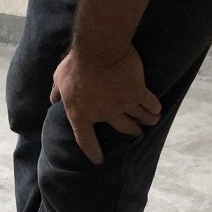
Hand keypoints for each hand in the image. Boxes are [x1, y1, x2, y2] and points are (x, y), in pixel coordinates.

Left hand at [50, 45, 161, 164]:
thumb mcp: (59, 79)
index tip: (99, 160)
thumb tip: (53, 100)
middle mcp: (103, 114)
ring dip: (146, 120)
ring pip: (138, 116)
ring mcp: (122, 104)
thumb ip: (56, 92)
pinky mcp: (138, 92)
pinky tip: (158, 110)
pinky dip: (154, 107)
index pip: (85, 140)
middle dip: (130, 131)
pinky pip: (149, 102)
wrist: (99, 50)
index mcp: (81, 115)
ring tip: (152, 122)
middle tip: (136, 133)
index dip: (92, 151)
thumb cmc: (76, 64)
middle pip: (121, 127)